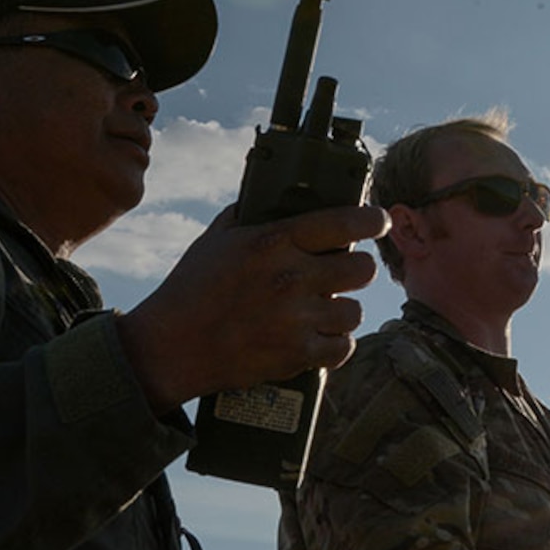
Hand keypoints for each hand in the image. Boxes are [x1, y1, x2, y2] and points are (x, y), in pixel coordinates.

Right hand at [116, 203, 387, 413]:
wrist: (169, 347)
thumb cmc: (190, 289)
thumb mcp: (216, 239)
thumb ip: (249, 215)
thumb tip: (270, 195)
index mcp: (273, 241)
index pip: (343, 222)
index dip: (372, 220)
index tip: (379, 220)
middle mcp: (290, 277)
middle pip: (361, 268)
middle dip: (357, 269)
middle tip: (345, 272)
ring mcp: (295, 319)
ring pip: (354, 311)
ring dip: (343, 310)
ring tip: (324, 310)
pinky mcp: (295, 355)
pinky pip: (342, 348)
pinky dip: (335, 345)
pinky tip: (320, 337)